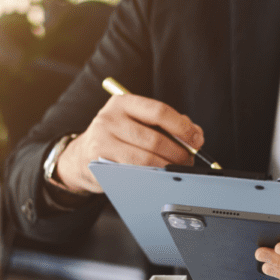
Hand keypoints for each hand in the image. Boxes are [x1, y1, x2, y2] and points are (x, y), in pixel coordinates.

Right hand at [53, 94, 203, 193]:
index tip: (196, 140)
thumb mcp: (138, 122)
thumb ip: (168, 124)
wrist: (83, 155)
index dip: (182, 128)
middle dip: (178, 153)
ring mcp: (102, 141)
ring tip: (176, 170)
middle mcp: (110, 118)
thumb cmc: (118, 137)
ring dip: (167, 168)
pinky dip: (152, 176)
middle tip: (188, 160)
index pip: (159, 111)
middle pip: (155, 139)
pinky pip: (134, 173)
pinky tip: (159, 176)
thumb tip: (195, 134)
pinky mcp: (99, 163)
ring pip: (146, 159)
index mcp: (123, 102)